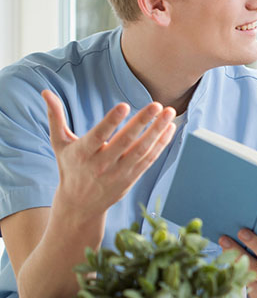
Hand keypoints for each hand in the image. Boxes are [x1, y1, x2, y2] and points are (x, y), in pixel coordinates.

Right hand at [43, 90, 175, 220]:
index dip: (111, 121)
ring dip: (157, 131)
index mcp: (83, 153)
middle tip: (157, 105)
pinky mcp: (132, 178)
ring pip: (142, 150)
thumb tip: (45, 92)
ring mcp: (119, 173)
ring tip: (170, 113)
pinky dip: (161, 144)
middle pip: (125, 142)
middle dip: (143, 122)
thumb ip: (55, 118)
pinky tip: (169, 128)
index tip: (124, 105)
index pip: (98, 135)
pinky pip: (149, 159)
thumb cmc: (70, 167)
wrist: (80, 204)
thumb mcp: (60, 144)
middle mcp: (102, 164)